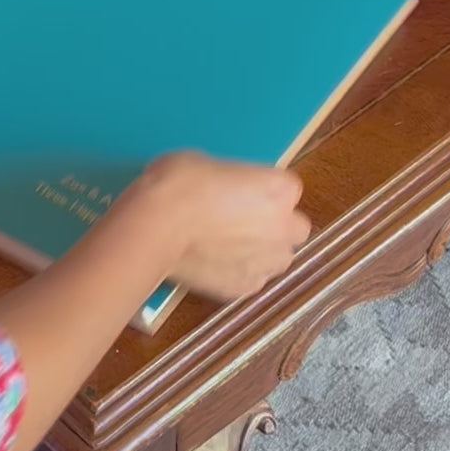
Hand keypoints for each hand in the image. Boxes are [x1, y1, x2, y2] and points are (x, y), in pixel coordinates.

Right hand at [108, 151, 308, 301]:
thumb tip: (224, 192)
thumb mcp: (208, 162)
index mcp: (281, 189)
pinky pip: (251, 279)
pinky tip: (213, 264)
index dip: (263, 191)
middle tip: (241, 221)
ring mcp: (266, 262)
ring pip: (277, 259)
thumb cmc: (178, 183)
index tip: (241, 192)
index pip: (287, 189)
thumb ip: (231, 182)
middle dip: (275, 226)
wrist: (155, 225)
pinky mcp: (245, 287)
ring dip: (262, 252)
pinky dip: (238, 273)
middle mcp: (284, 227)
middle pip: (294, 228)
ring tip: (227, 246)